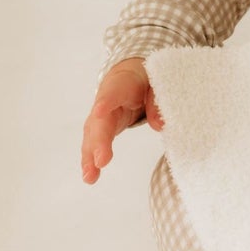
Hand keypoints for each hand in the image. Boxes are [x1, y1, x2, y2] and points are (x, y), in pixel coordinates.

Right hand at [80, 57, 163, 183]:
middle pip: (100, 120)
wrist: (130, 74)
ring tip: (89, 176)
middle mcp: (105, 101)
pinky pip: (95, 144)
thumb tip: (160, 124)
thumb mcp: (157, 81)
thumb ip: (157, 101)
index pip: (113, 92)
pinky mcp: (102, 128)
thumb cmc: (145, 77)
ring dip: (90, 156)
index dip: (106, 101)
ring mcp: (101, 116)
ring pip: (93, 135)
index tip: (100, 110)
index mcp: (121, 84)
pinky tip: (90, 176)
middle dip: (99, 141)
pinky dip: (92, 160)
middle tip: (101, 161)